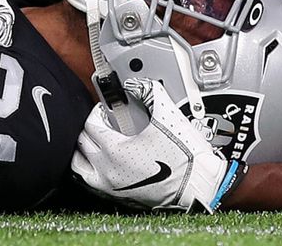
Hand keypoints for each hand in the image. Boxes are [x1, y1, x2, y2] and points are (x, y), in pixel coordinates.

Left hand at [72, 79, 240, 212]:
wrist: (202, 188)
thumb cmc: (187, 160)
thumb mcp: (168, 117)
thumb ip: (151, 93)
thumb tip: (139, 84)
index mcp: (115, 151)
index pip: (90, 125)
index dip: (98, 112)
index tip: (107, 109)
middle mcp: (108, 170)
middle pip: (82, 143)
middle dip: (90, 129)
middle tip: (104, 122)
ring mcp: (112, 186)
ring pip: (80, 167)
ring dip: (83, 151)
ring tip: (98, 142)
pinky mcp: (120, 197)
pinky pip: (92, 182)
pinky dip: (92, 169)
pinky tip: (105, 162)